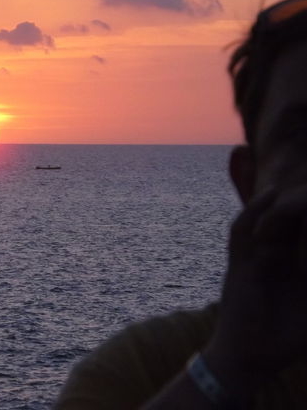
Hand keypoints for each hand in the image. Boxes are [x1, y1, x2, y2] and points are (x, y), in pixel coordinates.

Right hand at [204, 185, 306, 396]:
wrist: (249, 357)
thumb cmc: (284, 339)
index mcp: (296, 263)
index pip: (304, 228)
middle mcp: (276, 254)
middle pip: (289, 215)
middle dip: (301, 197)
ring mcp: (255, 256)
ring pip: (267, 217)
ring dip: (283, 197)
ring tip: (300, 180)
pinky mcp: (238, 262)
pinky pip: (242, 231)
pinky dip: (254, 211)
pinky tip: (271, 194)